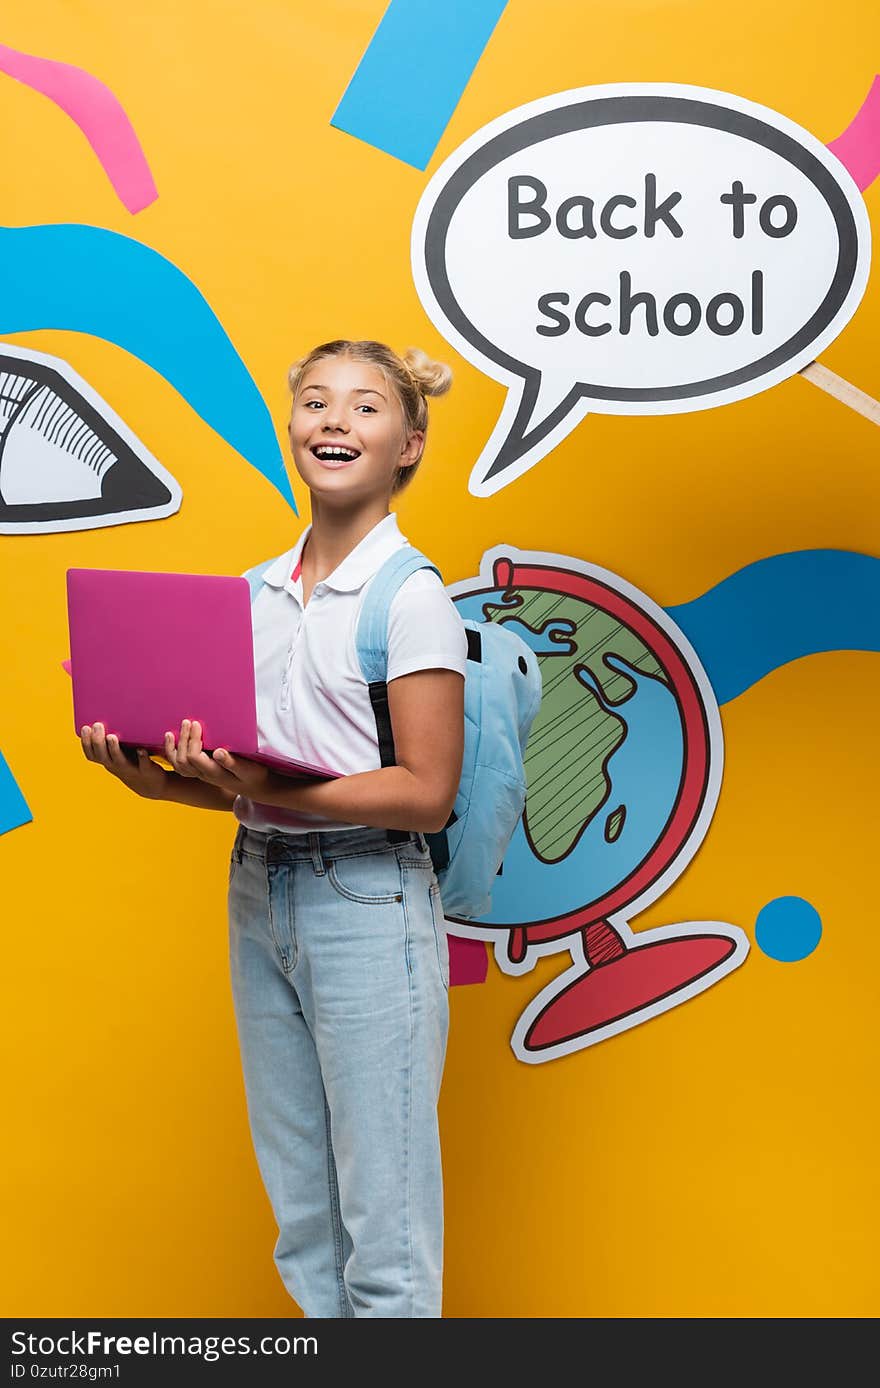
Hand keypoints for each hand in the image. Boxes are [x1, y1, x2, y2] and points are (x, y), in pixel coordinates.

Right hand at [80, 722, 168, 799]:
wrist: (150, 785)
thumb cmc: (132, 761)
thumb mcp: (119, 751)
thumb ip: (113, 737)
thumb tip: (107, 711)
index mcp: (108, 760)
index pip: (92, 754)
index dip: (86, 742)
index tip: (85, 727)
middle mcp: (116, 766)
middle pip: (103, 756)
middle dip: (98, 741)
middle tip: (97, 725)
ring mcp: (130, 769)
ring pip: (119, 761)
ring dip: (114, 749)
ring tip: (111, 736)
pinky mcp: (145, 770)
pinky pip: (143, 764)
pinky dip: (142, 757)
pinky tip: (141, 749)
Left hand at [164, 719, 278, 799]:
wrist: (256, 787)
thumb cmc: (254, 776)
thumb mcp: (248, 770)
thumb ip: (233, 762)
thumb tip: (217, 752)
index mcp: (214, 773)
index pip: (194, 757)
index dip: (192, 740)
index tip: (197, 724)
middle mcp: (204, 775)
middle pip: (183, 760)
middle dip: (183, 739)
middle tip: (187, 721)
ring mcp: (201, 774)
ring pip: (178, 765)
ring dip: (173, 748)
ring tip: (171, 732)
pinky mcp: (201, 770)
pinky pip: (180, 765)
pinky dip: (173, 753)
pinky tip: (172, 741)